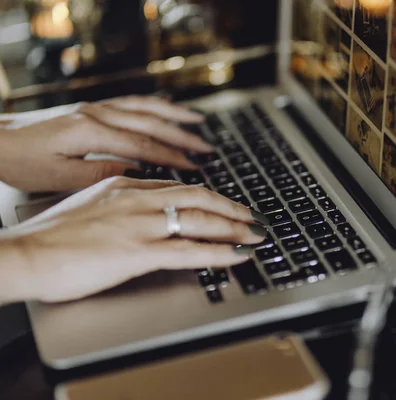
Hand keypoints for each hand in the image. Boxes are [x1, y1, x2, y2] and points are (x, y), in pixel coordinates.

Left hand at [0, 95, 212, 191]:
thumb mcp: (60, 177)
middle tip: (207, 149)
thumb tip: (137, 172)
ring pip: (144, 108)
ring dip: (174, 116)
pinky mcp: (90, 108)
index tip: (194, 167)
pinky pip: (131, 102)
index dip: (171, 158)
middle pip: (150, 124)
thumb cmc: (20, 160)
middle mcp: (97, 114)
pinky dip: (154, 105)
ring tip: (198, 123)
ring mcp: (95, 108)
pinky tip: (167, 107)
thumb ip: (102, 173)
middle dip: (182, 137)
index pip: (142, 146)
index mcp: (91, 132)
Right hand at [0, 177, 267, 302]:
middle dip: (232, 208)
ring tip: (254, 235)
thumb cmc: (50, 237)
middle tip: (253, 217)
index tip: (226, 204)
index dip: (210, 197)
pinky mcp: (138, 251)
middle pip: (199, 197)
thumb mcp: (90, 208)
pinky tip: (236, 255)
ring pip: (200, 220)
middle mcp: (138, 200)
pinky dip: (219, 252)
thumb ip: (120, 207)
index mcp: (125, 187)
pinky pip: (189, 250)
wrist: (25, 253)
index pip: (179, 188)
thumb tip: (142, 214)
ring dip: (234, 228)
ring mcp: (140, 224)